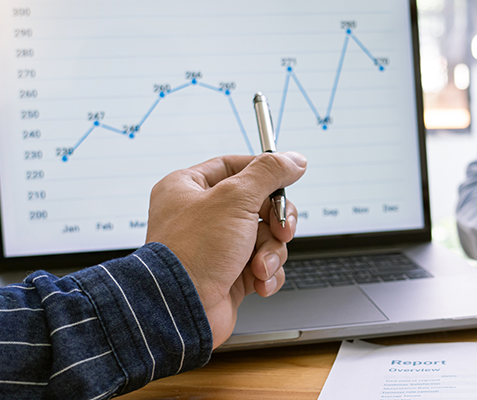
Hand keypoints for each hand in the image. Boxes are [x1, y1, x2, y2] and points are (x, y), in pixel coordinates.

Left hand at [146, 152, 306, 347]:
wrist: (182, 309)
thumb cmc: (193, 252)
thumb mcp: (235, 198)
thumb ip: (268, 173)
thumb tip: (294, 159)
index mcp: (189, 188)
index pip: (234, 166)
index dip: (263, 173)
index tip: (287, 177)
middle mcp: (201, 216)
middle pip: (258, 204)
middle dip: (275, 221)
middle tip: (282, 230)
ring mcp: (215, 247)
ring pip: (265, 237)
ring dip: (271, 252)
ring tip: (259, 266)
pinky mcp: (229, 274)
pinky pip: (262, 265)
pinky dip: (266, 274)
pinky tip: (258, 281)